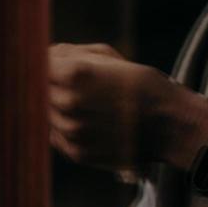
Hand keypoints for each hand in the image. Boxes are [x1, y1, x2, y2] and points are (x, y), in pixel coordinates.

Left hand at [47, 43, 207, 170]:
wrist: (170, 126)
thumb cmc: (145, 87)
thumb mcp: (115, 59)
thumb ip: (75, 54)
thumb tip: (48, 55)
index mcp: (76, 75)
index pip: (37, 65)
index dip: (40, 62)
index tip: (45, 62)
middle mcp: (68, 103)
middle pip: (37, 90)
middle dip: (47, 84)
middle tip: (67, 83)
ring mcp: (71, 131)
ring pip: (44, 114)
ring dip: (55, 107)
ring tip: (84, 103)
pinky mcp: (75, 152)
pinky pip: (54, 135)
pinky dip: (63, 126)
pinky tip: (86, 120)